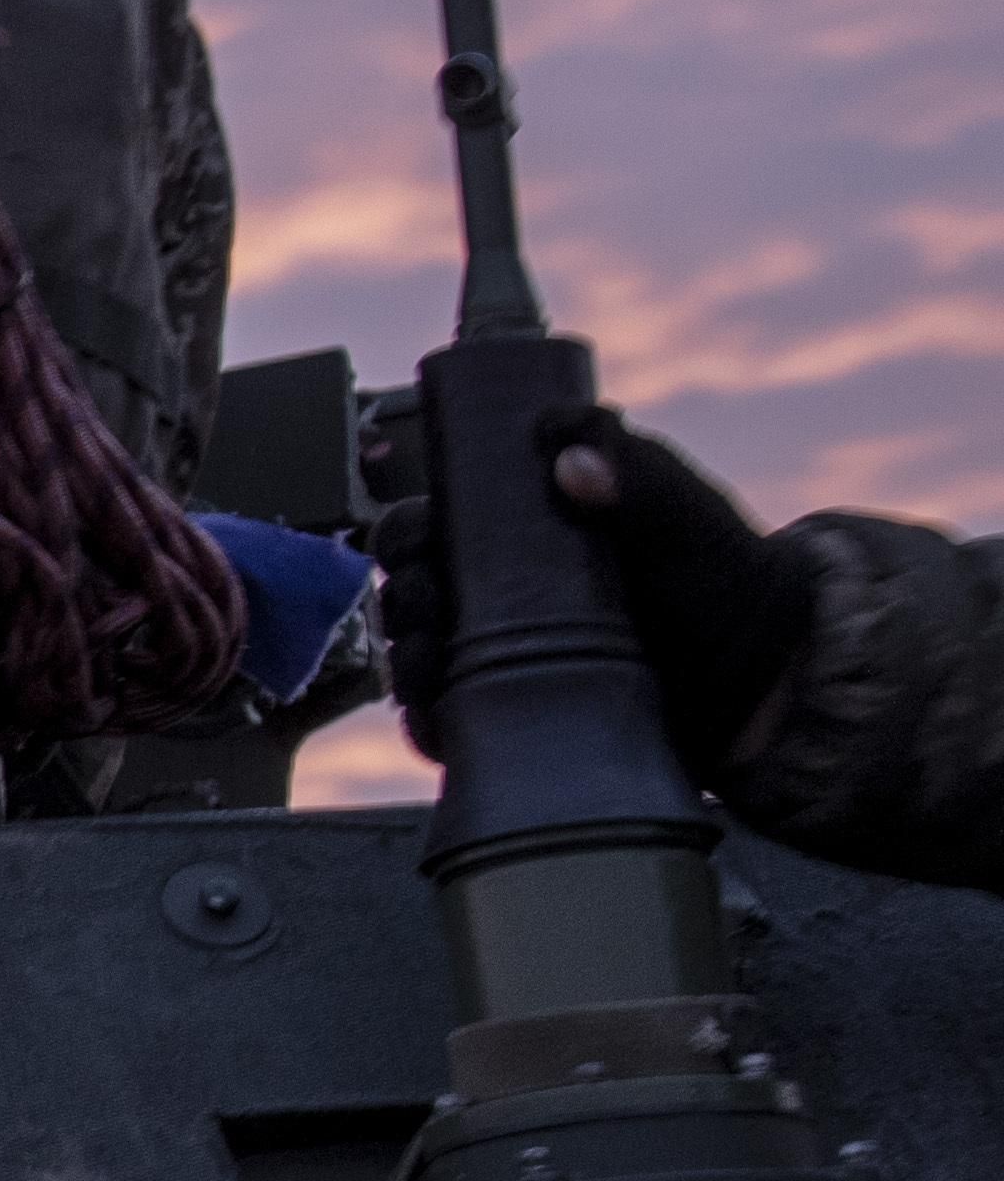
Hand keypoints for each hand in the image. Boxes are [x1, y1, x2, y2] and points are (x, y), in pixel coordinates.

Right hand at [369, 405, 804, 769]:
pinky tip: (441, 709)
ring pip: (413, 654)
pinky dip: (426, 718)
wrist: (772, 684)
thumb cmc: (728, 585)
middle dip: (407, 590)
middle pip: (412, 587)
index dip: (413, 525)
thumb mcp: (685, 512)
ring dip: (408, 654)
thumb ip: (635, 469)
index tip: (421, 532)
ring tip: (435, 655)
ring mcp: (502, 663)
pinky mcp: (510, 721)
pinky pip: (441, 722)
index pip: (436, 520)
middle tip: (433, 597)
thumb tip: (568, 459)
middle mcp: (503, 597)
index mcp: (526, 535)